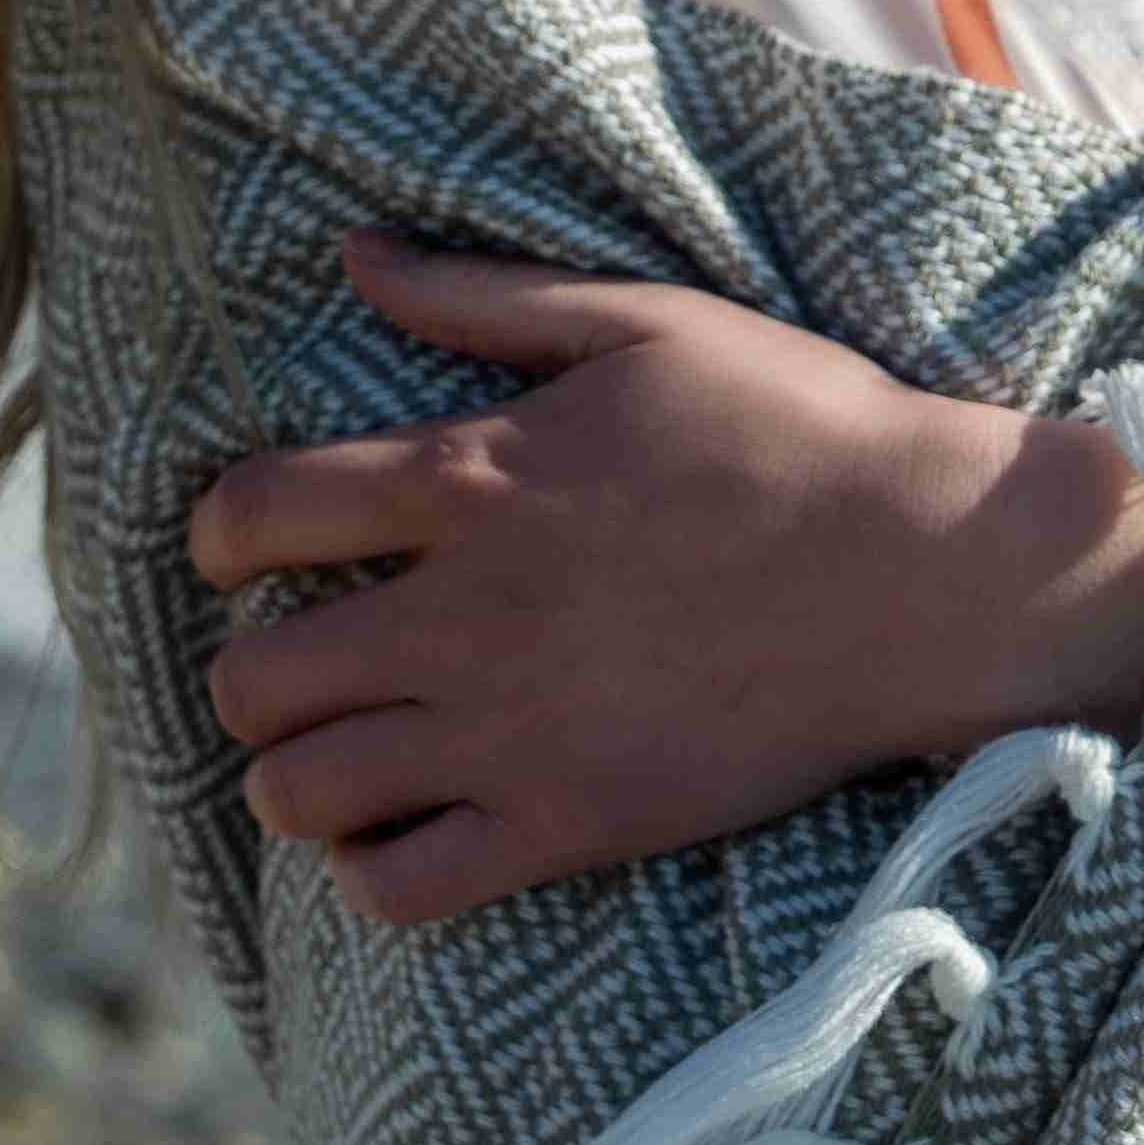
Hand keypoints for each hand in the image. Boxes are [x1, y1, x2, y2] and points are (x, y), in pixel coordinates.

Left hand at [179, 242, 1143, 928]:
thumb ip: (486, 296)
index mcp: (475, 477)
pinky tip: (411, 825)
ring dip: (301, 775)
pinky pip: (402, 889)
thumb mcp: (647, 323)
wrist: (928, 571)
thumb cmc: (798, 427)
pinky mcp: (574, 825)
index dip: (215, 533)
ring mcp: (515, 732)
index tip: (243, 543)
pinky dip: (377, 869)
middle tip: (307, 661)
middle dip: (251, 674)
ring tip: (350, 750)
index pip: (254, 513)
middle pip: (249, 682)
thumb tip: (353, 255)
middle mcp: (467, 615)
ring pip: (300, 794)